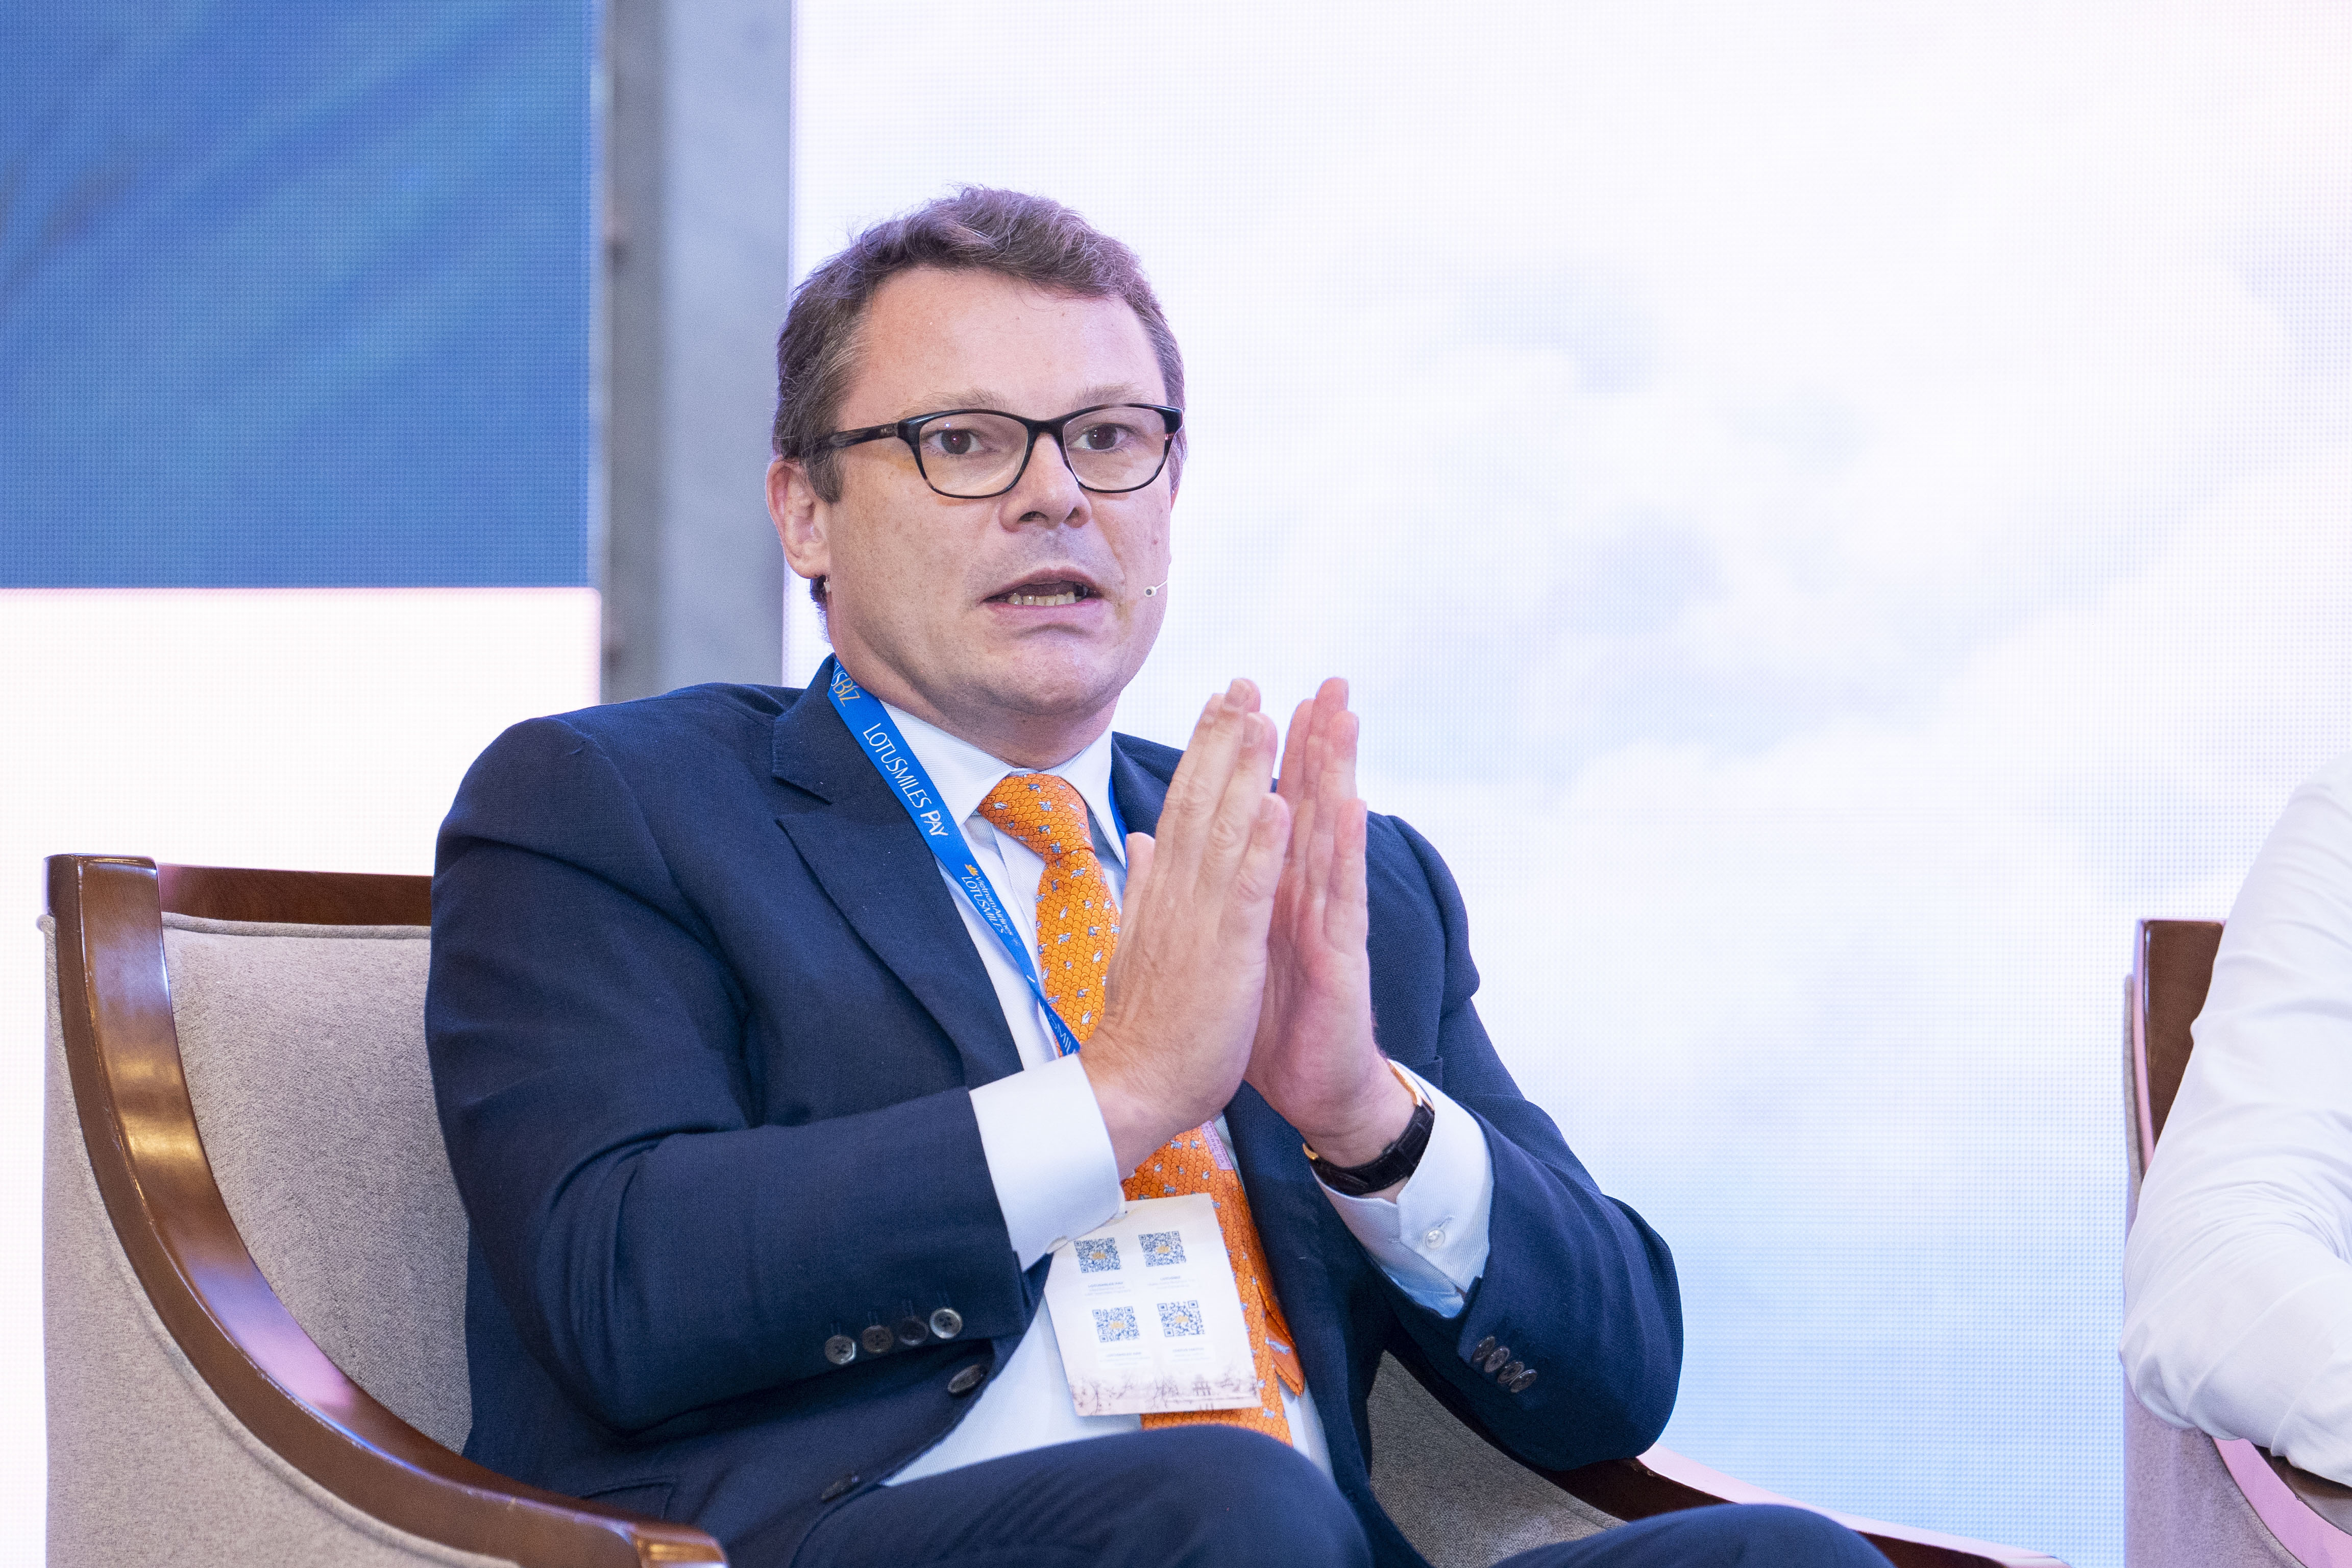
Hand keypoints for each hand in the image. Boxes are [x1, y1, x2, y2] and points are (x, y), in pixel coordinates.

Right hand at [1083, 680, 1291, 1173]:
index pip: (1183, 806)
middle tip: (1243, 681)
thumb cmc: (1144, 1022)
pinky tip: (1277, 803)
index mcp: (1162, 891)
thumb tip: (1139, 839)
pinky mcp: (1226, 954)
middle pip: (1199, 801)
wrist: (1131, 1086)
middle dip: (1222, 739)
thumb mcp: (1138, 939)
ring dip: (1243, 772)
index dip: (1203, 751)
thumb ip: (1141, 884)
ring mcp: (1200, 921)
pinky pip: (1248, 892)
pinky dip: (1261, 847)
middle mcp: (1176, 894)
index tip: (1222, 702)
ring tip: (1264, 716)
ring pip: (1223, 831)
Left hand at [1248, 678, 1414, 1180]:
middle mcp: (1305, 896)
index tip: (1259, 697)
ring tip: (1345, 718)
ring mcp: (1328, 922)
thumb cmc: (1269, 1019)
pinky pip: (1343, 895)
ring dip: (1339, 774)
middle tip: (1327, 681)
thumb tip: (1176, 849)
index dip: (1267, 755)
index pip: (1269, 808)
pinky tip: (1349, 805)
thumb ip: (1214, 893)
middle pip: (1309, 806)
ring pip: (1333, 836)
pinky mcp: (1341, 956)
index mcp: (1271, 891)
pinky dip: (1344, 849)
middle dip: (1318, 742)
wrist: (1306, 1089)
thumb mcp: (1229, 947)